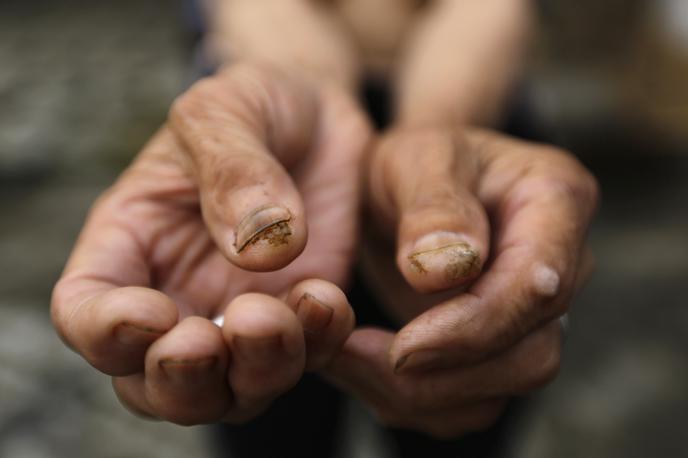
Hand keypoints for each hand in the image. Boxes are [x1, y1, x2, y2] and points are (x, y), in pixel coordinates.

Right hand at [51, 63, 370, 424]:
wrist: (321, 117)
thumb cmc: (254, 105)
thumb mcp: (227, 109)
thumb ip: (231, 168)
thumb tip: (254, 249)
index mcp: (131, 244)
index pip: (85, 312)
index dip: (104, 333)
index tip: (152, 314)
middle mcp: (180, 295)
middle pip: (152, 384)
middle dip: (180, 380)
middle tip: (210, 342)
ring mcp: (242, 313)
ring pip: (230, 391)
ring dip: (253, 371)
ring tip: (282, 313)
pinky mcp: (302, 316)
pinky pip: (304, 359)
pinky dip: (316, 346)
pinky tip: (327, 300)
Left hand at [324, 126, 597, 437]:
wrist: (414, 185)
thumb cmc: (418, 162)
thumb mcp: (416, 159)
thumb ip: (434, 208)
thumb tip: (445, 274)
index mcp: (556, 201)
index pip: (536, 285)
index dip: (472, 326)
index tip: (401, 345)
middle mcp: (562, 266)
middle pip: (531, 355)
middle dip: (441, 373)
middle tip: (351, 355)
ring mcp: (536, 314)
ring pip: (503, 391)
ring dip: (419, 394)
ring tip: (342, 360)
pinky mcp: (502, 347)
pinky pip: (473, 402)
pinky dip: (415, 401)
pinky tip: (362, 368)